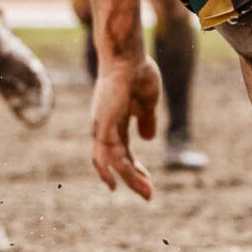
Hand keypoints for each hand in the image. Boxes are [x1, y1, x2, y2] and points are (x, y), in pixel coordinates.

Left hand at [88, 48, 160, 200]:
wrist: (127, 56)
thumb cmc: (136, 73)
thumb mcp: (146, 103)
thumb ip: (146, 120)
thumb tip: (149, 138)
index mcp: (115, 123)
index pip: (123, 154)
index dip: (135, 170)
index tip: (148, 184)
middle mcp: (105, 127)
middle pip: (114, 162)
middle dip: (131, 179)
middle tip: (148, 195)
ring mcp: (102, 126)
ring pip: (112, 161)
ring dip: (128, 178)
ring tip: (146, 192)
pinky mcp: (104, 123)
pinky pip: (111, 152)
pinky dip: (116, 168)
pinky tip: (122, 181)